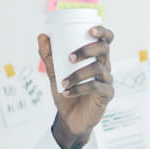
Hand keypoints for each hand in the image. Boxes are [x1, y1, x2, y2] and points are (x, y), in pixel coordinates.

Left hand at [37, 26, 114, 148]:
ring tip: (63, 82)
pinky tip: (67, 92)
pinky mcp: (106, 95)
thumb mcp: (54, 72)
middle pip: (104, 50)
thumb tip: (42, 36)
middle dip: (86, 50)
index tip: (90, 30)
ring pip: (97, 69)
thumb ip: (48, 56)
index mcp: (95, 57)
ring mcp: (107, 80)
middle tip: (69, 58)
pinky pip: (95, 87)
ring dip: (77, 74)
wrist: (69, 118)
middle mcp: (104, 66)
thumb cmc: (67, 91)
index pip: (106, 39)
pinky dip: (79, 88)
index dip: (102, 32)